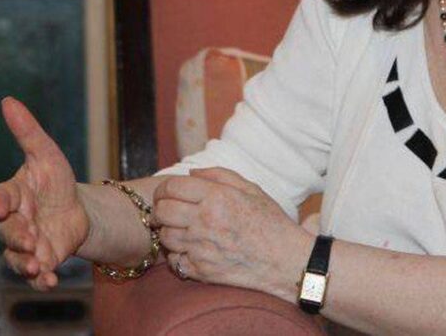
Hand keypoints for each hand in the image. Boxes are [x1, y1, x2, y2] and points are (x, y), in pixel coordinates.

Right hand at [0, 97, 89, 290]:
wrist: (76, 209)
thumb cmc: (54, 179)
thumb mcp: (47, 154)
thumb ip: (27, 131)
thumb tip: (8, 100)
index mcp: (13, 195)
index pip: (1, 198)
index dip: (0, 202)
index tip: (3, 205)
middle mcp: (15, 222)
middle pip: (9, 231)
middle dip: (17, 236)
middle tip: (28, 238)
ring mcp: (26, 244)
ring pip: (17, 257)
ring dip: (25, 262)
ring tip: (38, 265)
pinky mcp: (41, 261)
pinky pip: (35, 275)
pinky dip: (40, 280)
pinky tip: (50, 281)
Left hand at [153, 168, 312, 301]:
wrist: (285, 260)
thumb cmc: (270, 222)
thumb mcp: (251, 189)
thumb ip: (219, 175)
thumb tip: (191, 174)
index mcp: (217, 197)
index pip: (172, 188)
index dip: (164, 189)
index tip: (167, 193)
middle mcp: (206, 221)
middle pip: (162, 211)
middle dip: (160, 209)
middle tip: (168, 211)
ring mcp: (202, 248)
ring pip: (165, 237)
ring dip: (168, 231)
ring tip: (182, 230)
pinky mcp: (202, 271)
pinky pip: (174, 261)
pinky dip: (177, 255)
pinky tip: (190, 250)